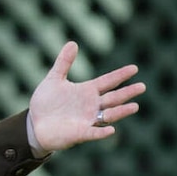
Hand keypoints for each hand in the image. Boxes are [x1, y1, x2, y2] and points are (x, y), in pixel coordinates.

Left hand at [28, 41, 143, 152]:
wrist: (34, 123)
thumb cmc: (46, 103)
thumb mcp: (54, 79)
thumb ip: (64, 62)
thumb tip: (72, 42)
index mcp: (87, 91)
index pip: (108, 82)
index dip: (120, 75)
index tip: (134, 68)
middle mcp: (91, 105)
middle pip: (113, 98)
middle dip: (127, 93)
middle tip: (142, 86)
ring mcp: (87, 120)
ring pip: (109, 115)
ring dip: (121, 111)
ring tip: (135, 106)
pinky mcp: (80, 133)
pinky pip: (93, 132)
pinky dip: (102, 132)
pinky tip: (111, 129)